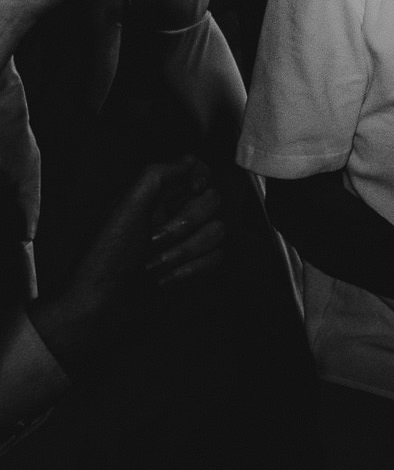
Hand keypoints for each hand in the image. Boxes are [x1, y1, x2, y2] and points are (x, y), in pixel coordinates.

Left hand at [34, 158, 227, 375]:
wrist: (100, 308)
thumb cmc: (104, 260)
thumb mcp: (123, 209)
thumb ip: (156, 176)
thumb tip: (191, 161)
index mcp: (155, 197)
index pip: (196, 170)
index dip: (200, 177)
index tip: (192, 189)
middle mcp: (173, 215)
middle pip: (213, 201)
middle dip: (185, 224)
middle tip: (154, 239)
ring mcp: (186, 242)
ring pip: (218, 231)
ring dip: (184, 252)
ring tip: (154, 266)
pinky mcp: (195, 268)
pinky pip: (217, 259)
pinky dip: (190, 271)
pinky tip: (165, 280)